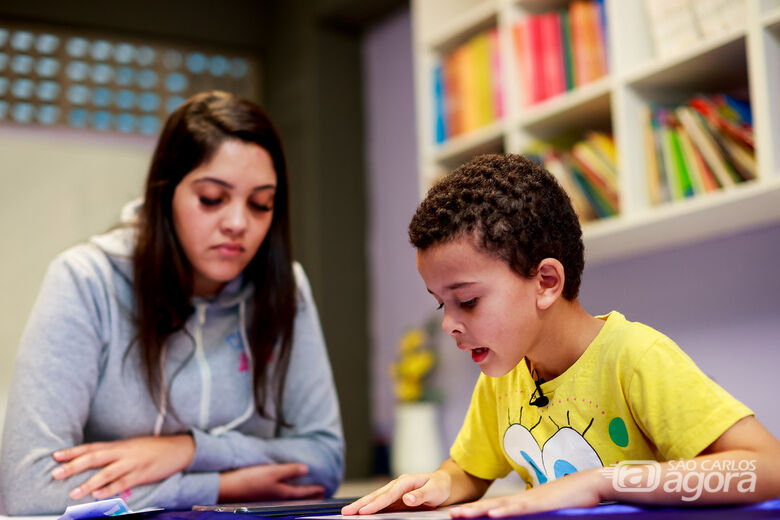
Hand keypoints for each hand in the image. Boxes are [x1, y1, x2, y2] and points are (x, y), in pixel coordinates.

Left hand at [52, 435, 194, 499]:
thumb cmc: (154, 448)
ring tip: (73, 492)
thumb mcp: (133, 447)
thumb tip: (94, 460)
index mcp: (120, 445)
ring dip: (89, 483)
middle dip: (74, 466)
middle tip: (56, 473)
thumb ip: (115, 453)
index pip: (92, 447)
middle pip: (95, 457)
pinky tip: (99, 495)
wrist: (180, 448)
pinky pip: (124, 483)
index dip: (73, 451)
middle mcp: (124, 452)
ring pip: (107, 472)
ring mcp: (134, 463)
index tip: (56, 456)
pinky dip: (110, 489)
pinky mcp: (143, 474)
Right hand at [218, 463, 325, 501]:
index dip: (314, 490)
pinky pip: (280, 495)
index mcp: (283, 493)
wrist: (228, 488)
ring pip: (289, 497)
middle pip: (297, 497)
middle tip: (319, 495)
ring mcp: (269, 498)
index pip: (303, 492)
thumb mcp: (272, 471)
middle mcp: (278, 498)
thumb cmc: (250, 480)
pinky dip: (288, 493)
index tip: (323, 489)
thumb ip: (290, 470)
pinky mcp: (261, 495)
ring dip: (299, 495)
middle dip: (309, 496)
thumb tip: (306, 469)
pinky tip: (284, 489)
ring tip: (305, 493)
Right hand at [341, 471, 451, 514]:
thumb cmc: (439, 486)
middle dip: (361, 503)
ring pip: (375, 498)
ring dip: (361, 505)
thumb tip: (407, 499)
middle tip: (346, 512)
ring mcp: (395, 492)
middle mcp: (397, 485)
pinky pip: (380, 503)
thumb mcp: (434, 490)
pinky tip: (360, 513)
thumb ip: (421, 495)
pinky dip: (369, 507)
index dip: (376, 503)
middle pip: (376, 495)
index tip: (365, 511)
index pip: (388, 494)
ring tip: (347, 512)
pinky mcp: (395, 499)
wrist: (443, 483)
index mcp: (405, 481)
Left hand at [449, 469, 604, 517]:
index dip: (478, 511)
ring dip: (478, 511)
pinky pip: (519, 509)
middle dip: (471, 510)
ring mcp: (531, 501)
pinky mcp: (541, 504)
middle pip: (492, 506)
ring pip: (499, 507)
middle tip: (451, 514)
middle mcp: (523, 499)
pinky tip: (491, 515)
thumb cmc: (574, 499)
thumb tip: (527, 518)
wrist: (591, 483)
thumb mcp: (550, 510)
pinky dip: (504, 512)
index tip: (461, 515)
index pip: (496, 507)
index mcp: (524, 502)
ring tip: (460, 515)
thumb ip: (537, 514)